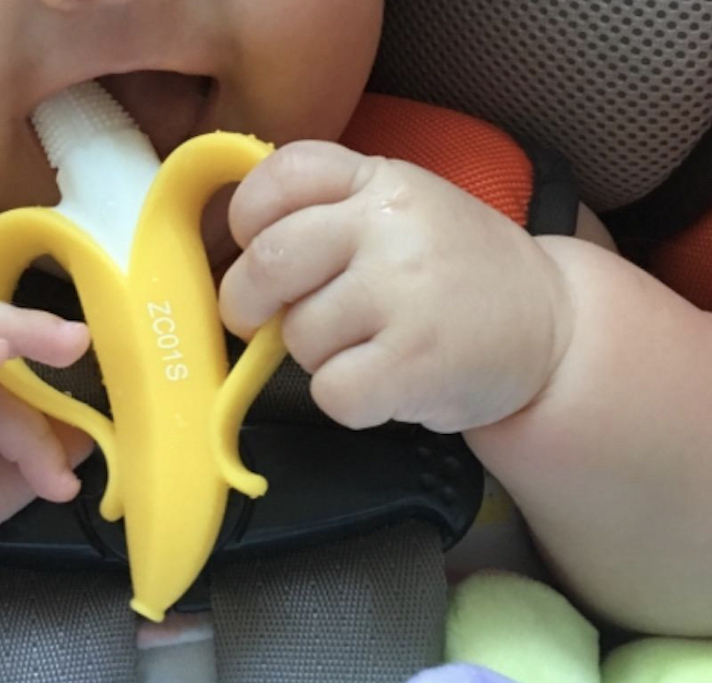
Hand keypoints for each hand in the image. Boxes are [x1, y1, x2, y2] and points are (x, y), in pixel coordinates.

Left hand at [220, 141, 572, 432]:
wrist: (555, 328)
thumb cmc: (455, 273)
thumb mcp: (401, 211)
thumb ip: (327, 212)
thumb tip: (234, 254)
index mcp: (381, 179)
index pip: (280, 175)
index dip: (246, 217)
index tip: (253, 245)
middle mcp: (391, 225)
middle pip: (267, 261)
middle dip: (247, 302)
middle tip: (264, 320)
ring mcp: (404, 291)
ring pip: (297, 336)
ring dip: (318, 356)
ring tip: (372, 346)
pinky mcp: (414, 361)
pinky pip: (331, 390)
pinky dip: (348, 400)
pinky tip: (387, 382)